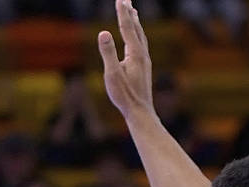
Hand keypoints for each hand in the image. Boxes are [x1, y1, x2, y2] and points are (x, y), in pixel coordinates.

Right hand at [98, 0, 154, 119]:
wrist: (140, 113)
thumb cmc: (124, 96)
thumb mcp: (112, 74)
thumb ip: (108, 53)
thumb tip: (103, 33)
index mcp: (135, 53)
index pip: (127, 27)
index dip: (122, 12)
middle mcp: (142, 54)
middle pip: (136, 28)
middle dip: (130, 13)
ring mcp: (145, 62)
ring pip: (141, 37)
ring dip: (136, 23)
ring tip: (133, 13)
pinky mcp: (144, 69)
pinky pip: (142, 46)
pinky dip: (138, 36)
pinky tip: (136, 40)